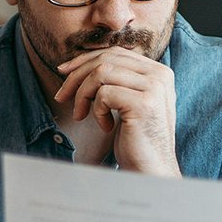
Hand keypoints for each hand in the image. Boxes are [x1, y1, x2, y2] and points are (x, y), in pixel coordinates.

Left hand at [55, 48, 179, 176]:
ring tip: (82, 114)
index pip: (115, 52)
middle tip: (61, 96)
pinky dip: (96, 111)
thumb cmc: (135, 139)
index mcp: (158, 71)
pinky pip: (104, 94)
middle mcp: (160, 75)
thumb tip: (78, 63)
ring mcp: (153, 88)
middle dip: (76, 76)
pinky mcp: (143, 104)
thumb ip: (116, 80)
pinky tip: (105, 127)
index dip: (85, 60)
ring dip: (83, 94)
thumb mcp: (126, 102)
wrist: (151, 170)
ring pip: (101, 73)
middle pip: (106, 59)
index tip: (63, 73)